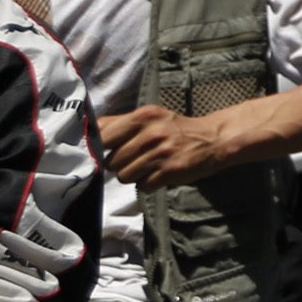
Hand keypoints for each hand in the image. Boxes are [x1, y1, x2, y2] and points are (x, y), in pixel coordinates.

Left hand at [99, 105, 238, 188]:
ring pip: (124, 176)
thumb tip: (87, 133)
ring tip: (150, 166)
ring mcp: (161, 152)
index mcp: (143, 116)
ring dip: (134, 175)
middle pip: (111, 161)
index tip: (109, 151)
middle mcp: (151, 132)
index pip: (103, 135)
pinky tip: (160, 173)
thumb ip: (120, 123)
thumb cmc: (175, 129)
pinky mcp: (170, 171)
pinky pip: (142, 186)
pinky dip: (149, 183)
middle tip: (138, 158)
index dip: (101, 147)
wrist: (214, 139)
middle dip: (121, 164)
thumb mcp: (151, 117)